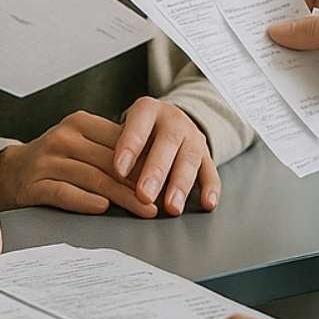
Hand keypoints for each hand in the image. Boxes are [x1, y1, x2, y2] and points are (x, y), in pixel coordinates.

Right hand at [0, 107, 207, 218]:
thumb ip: (112, 151)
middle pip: (111, 161)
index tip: (169, 178)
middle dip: (141, 183)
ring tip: (145, 210)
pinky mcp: (35, 183)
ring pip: (93, 178)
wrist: (9, 173)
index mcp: (80, 123)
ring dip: (123, 196)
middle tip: (164, 200)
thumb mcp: (83, 144)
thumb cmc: (56, 160)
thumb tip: (156, 170)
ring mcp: (47, 160)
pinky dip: (85, 201)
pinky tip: (104, 209)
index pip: (121, 141)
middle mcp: (64, 137)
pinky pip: (64, 192)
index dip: (147, 161)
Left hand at [112, 96, 219, 214]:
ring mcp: (193, 137)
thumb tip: (107, 179)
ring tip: (172, 208)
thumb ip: (117, 149)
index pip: (138, 126)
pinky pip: (212, 172)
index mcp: (148, 110)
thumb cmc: (137, 131)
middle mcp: (173, 120)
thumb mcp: (122, 128)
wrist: (169, 120)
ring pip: (189, 160)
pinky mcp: (207, 155)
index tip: (119, 170)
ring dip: (180, 186)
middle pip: (167, 145)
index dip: (129, 147)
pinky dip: (210, 189)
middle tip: (144, 195)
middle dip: (155, 172)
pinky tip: (207, 204)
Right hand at [267, 0, 318, 165]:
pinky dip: (308, 85)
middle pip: (311, 23)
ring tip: (265, 69)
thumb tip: (276, 30)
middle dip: (288, 33)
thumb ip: (315, 30)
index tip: (264, 14)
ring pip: (315, 54)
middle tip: (256, 43)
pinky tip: (289, 91)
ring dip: (295, 61)